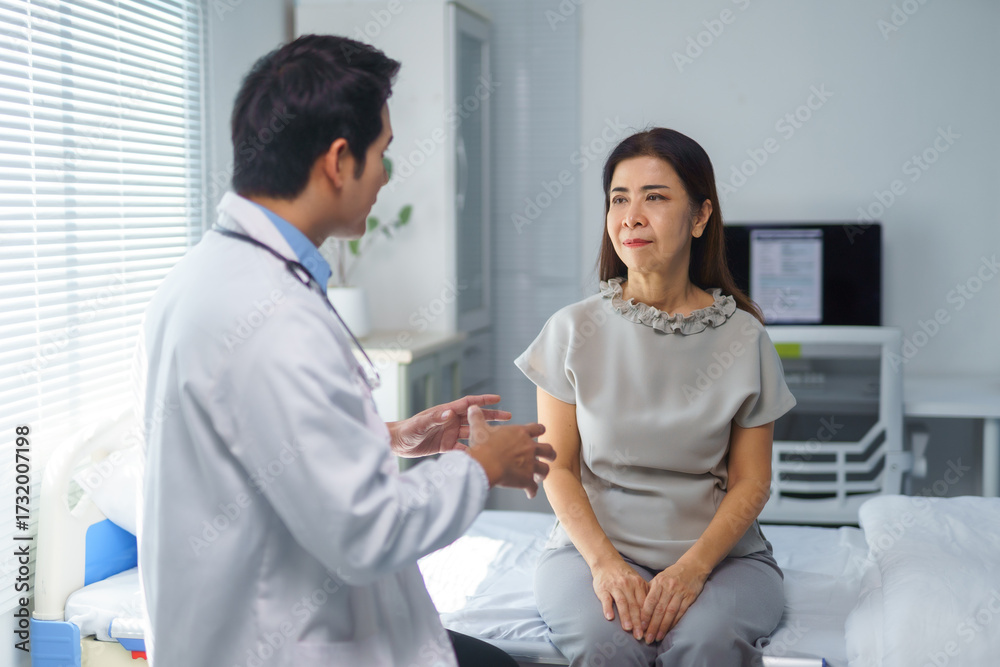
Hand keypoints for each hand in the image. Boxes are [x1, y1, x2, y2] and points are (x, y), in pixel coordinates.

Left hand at [390, 394, 511, 457]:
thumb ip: (435, 418)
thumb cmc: (406, 430)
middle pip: (475, 417)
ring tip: (501, 436)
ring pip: (473, 433)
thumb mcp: (420, 424)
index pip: (468, 404)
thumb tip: (449, 413)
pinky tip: (484, 456)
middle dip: (492, 416)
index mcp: (446, 412)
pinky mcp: (447, 447)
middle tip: (509, 417)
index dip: (483, 401)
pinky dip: (473, 452)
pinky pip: (464, 449)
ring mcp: (450, 434)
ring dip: (486, 434)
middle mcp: (451, 421)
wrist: (397, 443)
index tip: (498, 399)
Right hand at [465, 405, 554, 497]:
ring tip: (540, 476)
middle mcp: (529, 448)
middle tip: (549, 456)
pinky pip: (533, 487)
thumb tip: (472, 407)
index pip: (538, 428)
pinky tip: (530, 493)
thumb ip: (477, 418)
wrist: (485, 464)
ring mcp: (530, 464)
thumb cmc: (482, 445)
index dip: (540, 430)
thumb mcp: (479, 429)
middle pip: (548, 449)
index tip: (541, 432)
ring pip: (545, 469)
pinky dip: (532, 491)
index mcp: (521, 433)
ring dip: (543, 473)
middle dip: (550, 453)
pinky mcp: (526, 479)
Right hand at [590, 556, 649, 639]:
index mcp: (638, 584)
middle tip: (640, 635)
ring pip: (622, 603)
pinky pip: (606, 599)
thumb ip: (644, 594)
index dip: (647, 618)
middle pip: (634, 606)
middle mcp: (628, 585)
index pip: (644, 604)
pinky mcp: (603, 588)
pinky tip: (610, 617)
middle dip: (638, 622)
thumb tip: (654, 611)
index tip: (649, 630)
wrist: (607, 562)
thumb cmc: (624, 575)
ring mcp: (615, 586)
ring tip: (628, 629)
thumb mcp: (637, 581)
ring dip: (625, 617)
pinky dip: (608, 608)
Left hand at [639, 561, 707, 643]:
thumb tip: (639, 605)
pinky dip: (674, 623)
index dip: (645, 615)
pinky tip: (668, 630)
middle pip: (659, 609)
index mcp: (659, 582)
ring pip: (670, 613)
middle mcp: (669, 587)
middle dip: (652, 625)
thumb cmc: (673, 574)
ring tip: (657, 638)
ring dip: (663, 627)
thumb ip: (650, 590)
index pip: (650, 601)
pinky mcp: (690, 597)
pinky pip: (681, 612)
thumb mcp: (659, 578)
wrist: (693, 567)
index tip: (640, 626)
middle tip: (647, 638)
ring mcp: (680, 592)